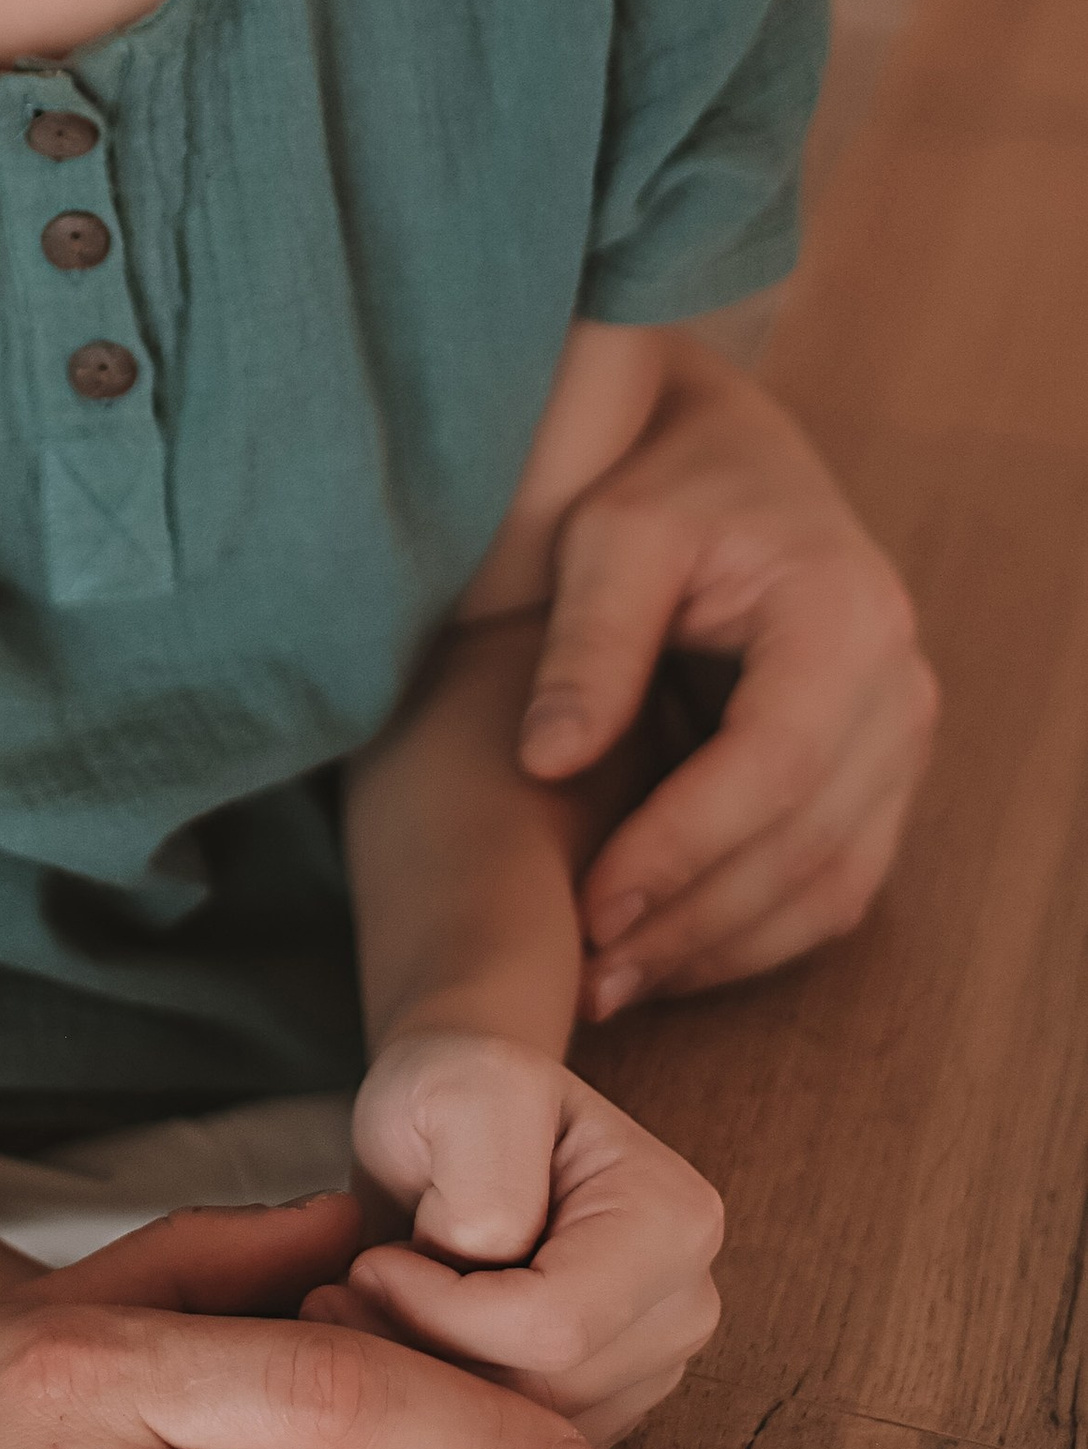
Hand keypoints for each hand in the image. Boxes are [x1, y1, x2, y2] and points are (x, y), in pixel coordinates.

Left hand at [318, 1040, 722, 1447]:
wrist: (456, 1117)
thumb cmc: (458, 1091)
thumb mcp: (466, 1087)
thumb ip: (487, 1180)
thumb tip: (491, 1273)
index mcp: (674, 1219)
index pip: (553, 1327)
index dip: (440, 1312)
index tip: (369, 1263)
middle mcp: (684, 1304)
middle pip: (544, 1396)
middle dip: (426, 1357)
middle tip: (346, 1296)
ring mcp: (653, 1365)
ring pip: (526, 1440)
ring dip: (426, 1389)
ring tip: (364, 1315)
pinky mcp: (606, 1405)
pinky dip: (446, 1416)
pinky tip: (400, 1350)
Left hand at [517, 337, 935, 1015]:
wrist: (726, 462)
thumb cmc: (661, 487)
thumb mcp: (609, 534)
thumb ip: (587, 644)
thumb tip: (548, 764)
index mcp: (842, 618)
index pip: (774, 763)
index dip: (684, 847)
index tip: (591, 904)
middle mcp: (897, 689)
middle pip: (808, 843)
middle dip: (693, 921)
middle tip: (585, 975)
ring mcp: (899, 742)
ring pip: (830, 884)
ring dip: (720, 949)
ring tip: (610, 986)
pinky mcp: (877, 780)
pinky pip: (833, 885)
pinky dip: (751, 936)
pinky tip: (663, 957)